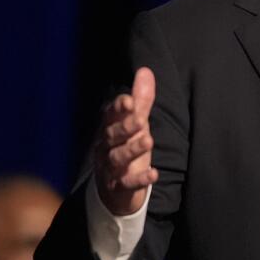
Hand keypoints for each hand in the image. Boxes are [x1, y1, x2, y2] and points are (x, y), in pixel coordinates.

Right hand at [94, 67, 158, 215]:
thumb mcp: (135, 124)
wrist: (114, 189)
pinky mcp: (119, 187)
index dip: (118, 108)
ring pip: (118, 158)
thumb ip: (141, 100)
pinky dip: (139, 180)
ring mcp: (110, 167)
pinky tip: (153, 174)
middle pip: (113, 136)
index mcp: (109, 128)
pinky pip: (127, 184)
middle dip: (125, 127)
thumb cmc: (125, 147)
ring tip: (148, 141)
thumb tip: (145, 70)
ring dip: (132, 150)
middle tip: (141, 120)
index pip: (110, 116)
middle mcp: (106, 146)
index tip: (128, 101)